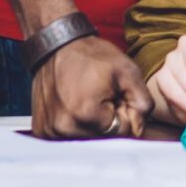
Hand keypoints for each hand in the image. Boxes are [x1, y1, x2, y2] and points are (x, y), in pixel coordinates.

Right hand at [29, 36, 152, 139]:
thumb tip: (139, 129)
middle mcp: (65, 128)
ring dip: (93, 126)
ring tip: (87, 100)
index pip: (122, 132)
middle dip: (109, 122)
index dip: (124, 112)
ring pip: (88, 141)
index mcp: (86, 114)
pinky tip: (74, 107)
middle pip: (104, 139)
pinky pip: (70, 139)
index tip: (115, 95)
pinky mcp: (42, 131)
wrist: (56, 45)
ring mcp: (50, 131)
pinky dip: (77, 127)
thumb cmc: (91, 56)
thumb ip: (143, 103)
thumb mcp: (127, 71)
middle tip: (101, 97)